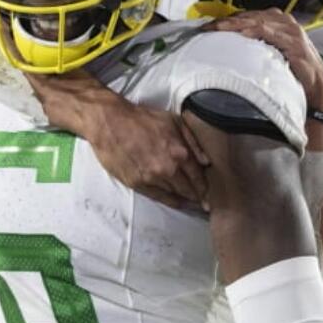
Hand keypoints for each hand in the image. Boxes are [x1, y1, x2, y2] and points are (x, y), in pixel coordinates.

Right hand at [27, 73, 209, 209]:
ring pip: (175, 194)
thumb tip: (207, 161)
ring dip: (185, 199)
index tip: (212, 194)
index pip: (198, 176)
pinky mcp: (137, 184)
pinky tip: (178, 203)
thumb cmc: (142, 119)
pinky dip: (171, 201)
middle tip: (206, 203)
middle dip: (199, 196)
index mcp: (179, 152)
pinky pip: (159, 197)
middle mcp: (168, 169)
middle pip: (189, 188)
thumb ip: (193, 141)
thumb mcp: (174, 121)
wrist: (110, 123)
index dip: (206, 187)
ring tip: (194, 203)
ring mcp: (152, 178)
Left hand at [205, 9, 322, 111]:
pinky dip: (255, 31)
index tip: (208, 26)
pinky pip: (271, 34)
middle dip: (227, 21)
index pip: (249, 16)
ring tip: (218, 28)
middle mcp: (285, 22)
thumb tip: (230, 42)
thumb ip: (257, 44)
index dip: (228, 19)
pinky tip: (241, 35)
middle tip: (207, 27)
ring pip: (258, 22)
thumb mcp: (272, 53)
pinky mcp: (295, 43)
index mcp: (278, 21)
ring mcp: (291, 31)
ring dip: (236, 24)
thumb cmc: (292, 71)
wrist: (316, 87)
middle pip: (250, 17)